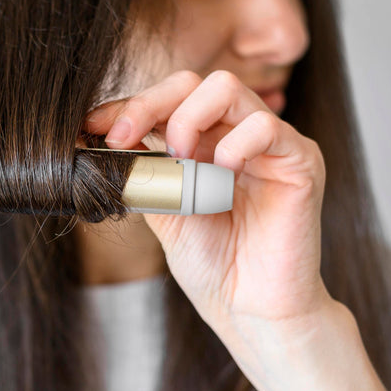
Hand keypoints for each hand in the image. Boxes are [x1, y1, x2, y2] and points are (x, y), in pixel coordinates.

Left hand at [85, 70, 336, 363]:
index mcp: (202, 143)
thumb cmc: (212, 264)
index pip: (165, 101)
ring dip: (187, 119)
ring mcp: (270, 144)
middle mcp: (235, 134)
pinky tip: (222, 175)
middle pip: (192, 82)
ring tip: (180, 160)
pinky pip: (266, 126)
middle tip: (122, 138)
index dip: (127, 107)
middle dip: (148, 103)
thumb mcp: (162, 211)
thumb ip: (142, 172)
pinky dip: (235, 144)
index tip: (90, 127)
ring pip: (225, 88)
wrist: (248, 309)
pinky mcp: (300, 160)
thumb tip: (97, 141)